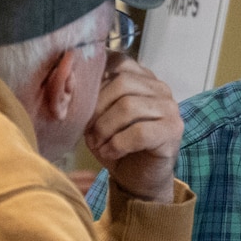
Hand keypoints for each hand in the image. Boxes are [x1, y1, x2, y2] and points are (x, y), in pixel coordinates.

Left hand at [85, 52, 182, 203]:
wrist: (139, 180)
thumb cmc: (117, 146)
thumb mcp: (96, 118)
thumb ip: (89, 97)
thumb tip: (67, 82)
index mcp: (142, 77)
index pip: (117, 60)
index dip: (94, 79)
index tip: (79, 101)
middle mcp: (159, 87)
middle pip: (121, 82)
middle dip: (97, 109)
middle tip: (88, 132)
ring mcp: (169, 107)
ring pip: (128, 106)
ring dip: (105, 129)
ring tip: (98, 145)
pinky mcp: (173, 130)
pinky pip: (139, 132)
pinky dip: (118, 144)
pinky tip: (110, 153)